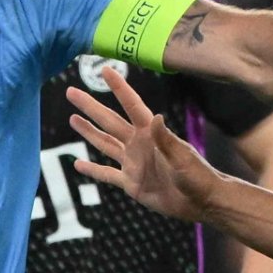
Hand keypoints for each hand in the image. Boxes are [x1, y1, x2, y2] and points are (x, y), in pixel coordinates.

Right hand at [68, 68, 217, 218]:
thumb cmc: (198, 176)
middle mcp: (138, 144)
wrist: (201, 202)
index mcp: (151, 133)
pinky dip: (93, 170)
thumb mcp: (183, 158)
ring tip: (72, 119)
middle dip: (90, 107)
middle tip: (71, 91)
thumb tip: (156, 116)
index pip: (131, 105)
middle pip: (109, 122)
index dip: (119, 87)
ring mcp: (133, 163)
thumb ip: (166, 140)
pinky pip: (107, 174)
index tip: (105, 69)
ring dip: (89, 132)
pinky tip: (78, 164)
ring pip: (104, 144)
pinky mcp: (131, 183)